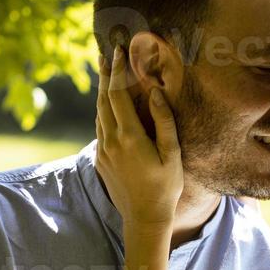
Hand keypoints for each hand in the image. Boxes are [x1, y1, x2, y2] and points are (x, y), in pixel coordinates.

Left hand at [94, 46, 183, 233]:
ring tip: (105, 74)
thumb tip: (155, 93)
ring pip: (98, 114)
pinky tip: (108, 107)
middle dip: (104, 75)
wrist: (144, 218)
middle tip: (105, 55)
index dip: (116, 71)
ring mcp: (103, 152)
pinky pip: (100, 129)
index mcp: (129, 137)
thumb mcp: (172, 154)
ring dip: (101, 93)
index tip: (118, 51)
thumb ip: (164, 121)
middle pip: (102, 100)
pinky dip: (103, 112)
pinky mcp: (101, 160)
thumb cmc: (165, 187)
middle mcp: (110, 142)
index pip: (117, 94)